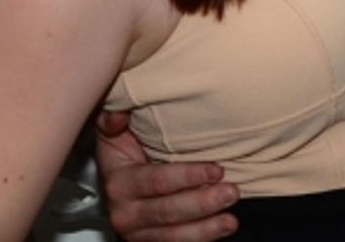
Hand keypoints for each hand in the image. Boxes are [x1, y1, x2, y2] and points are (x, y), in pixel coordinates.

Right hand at [95, 110, 238, 240]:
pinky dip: (201, 238)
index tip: (216, 169)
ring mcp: (137, 232)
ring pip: (174, 235)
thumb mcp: (114, 132)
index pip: (157, 181)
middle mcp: (125, 212)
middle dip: (203, 203)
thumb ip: (113, 118)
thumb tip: (117, 114)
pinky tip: (220, 229)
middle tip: (230, 191)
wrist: (119, 183)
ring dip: (206, 228)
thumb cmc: (124, 153)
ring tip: (230, 219)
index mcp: (119, 182)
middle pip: (168, 211)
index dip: (188, 176)